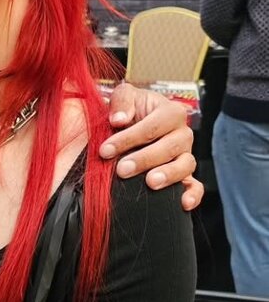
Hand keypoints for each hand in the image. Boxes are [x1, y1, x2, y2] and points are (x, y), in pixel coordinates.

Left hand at [101, 81, 203, 210]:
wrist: (134, 128)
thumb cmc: (131, 113)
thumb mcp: (125, 98)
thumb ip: (122, 100)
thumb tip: (119, 119)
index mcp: (171, 113)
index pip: (152, 126)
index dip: (128, 138)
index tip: (106, 150)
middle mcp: (182, 134)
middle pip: (170, 147)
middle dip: (144, 159)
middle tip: (122, 169)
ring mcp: (186, 155)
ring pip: (185, 165)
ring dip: (168, 174)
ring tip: (150, 183)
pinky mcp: (185, 175)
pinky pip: (196, 186)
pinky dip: (193, 195)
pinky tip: (183, 203)